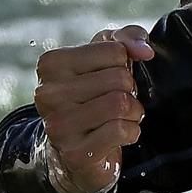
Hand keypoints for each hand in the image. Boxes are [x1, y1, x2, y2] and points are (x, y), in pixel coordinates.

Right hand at [32, 25, 153, 192]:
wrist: (75, 151)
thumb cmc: (93, 97)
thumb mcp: (105, 59)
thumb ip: (126, 39)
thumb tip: (144, 51)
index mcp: (52, 64)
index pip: (115, 50)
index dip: (124, 65)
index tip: (110, 79)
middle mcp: (48, 94)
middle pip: (119, 78)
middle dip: (130, 90)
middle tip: (118, 102)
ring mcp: (59, 125)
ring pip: (120, 103)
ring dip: (133, 112)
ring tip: (121, 117)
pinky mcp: (75, 153)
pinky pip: (121, 130)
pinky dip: (131, 132)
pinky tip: (120, 136)